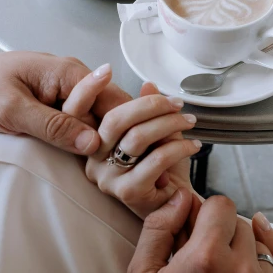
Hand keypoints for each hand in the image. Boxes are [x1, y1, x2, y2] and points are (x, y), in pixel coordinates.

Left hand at [0, 50, 129, 154]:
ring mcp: (71, 92)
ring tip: (93, 164)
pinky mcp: (63, 105)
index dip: (119, 128)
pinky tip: (83, 156)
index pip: (115, 101)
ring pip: (100, 120)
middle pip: (112, 112)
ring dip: (98, 142)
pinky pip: (85, 123)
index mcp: (70, 72)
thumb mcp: (14, 110)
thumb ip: (53, 126)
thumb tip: (93, 143)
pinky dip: (85, 140)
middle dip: (110, 138)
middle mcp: (77, 79)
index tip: (111, 156)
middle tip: (99, 164)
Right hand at [85, 82, 199, 218]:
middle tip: (176, 104)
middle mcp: (93, 160)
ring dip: (169, 124)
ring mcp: (107, 178)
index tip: (105, 69)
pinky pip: (155, 161)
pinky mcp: (128, 193)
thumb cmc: (164, 170)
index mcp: (92, 141)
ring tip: (189, 122)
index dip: (87, 89)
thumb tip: (148, 85)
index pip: (79, 111)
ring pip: (137, 138)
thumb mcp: (156, 133)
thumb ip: (147, 111)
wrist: (178, 203)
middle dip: (150, 105)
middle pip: (115, 120)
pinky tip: (192, 146)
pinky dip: (178, 148)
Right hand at [125, 191, 272, 272]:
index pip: (222, 204)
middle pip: (243, 225)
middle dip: (223, 235)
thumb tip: (182, 197)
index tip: (197, 231)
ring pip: (260, 251)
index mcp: (205, 257)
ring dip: (243, 257)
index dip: (206, 215)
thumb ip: (160, 227)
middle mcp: (240, 271)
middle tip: (205, 260)